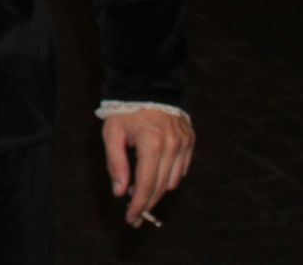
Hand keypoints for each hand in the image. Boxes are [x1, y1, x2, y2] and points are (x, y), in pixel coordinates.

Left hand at [103, 107, 194, 225]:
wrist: (147, 85)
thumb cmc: (125, 111)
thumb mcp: (112, 134)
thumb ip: (115, 163)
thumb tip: (120, 192)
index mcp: (152, 144)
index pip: (146, 184)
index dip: (138, 204)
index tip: (130, 218)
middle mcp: (172, 146)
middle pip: (160, 187)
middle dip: (147, 204)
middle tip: (135, 216)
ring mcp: (184, 144)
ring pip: (172, 181)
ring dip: (157, 191)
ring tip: (140, 194)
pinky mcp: (190, 141)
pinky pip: (181, 169)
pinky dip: (168, 178)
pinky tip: (155, 177)